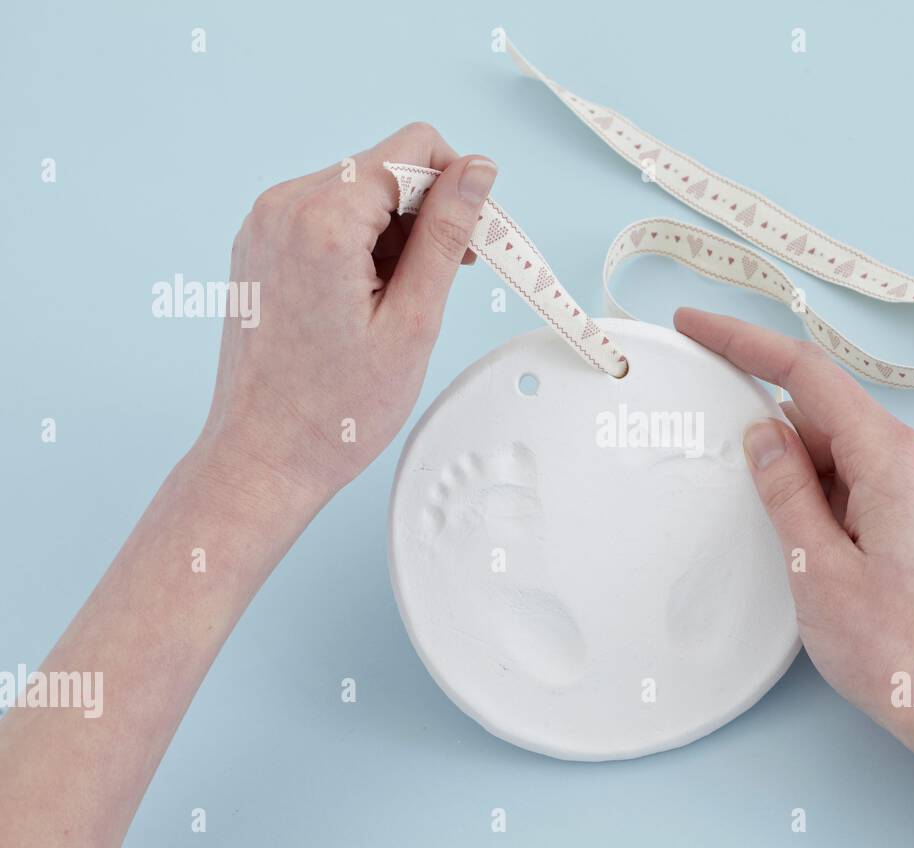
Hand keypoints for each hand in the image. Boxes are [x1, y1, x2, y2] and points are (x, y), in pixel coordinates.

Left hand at [200, 123, 496, 502]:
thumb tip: (478, 170)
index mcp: (321, 219)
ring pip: (357, 191)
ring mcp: (263, 224)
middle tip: (447, 279)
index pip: (413, 150)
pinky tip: (372, 297)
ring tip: (404, 300)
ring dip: (395, 232)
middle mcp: (282, 206)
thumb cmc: (336, 409)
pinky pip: (326, 215)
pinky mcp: (259, 244)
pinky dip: (360, 243)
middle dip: (427, 213)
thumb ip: (447, 234)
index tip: (474, 239)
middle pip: (384, 167)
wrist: (263, 455)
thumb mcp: (414, 319)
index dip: (457, 186)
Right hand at [674, 308, 913, 736]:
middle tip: (728, 474)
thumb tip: (761, 432)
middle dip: (768, 435)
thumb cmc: (896, 649)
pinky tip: (804, 540)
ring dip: (794, 476)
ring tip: (791, 544)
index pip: (807, 373)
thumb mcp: (816, 567)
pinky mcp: (913, 509)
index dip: (745, 340)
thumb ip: (785, 490)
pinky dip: (815, 492)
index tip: (694, 325)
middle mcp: (912, 458)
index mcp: (891, 460)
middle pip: (819, 410)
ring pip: (833, 447)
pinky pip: (851, 475)